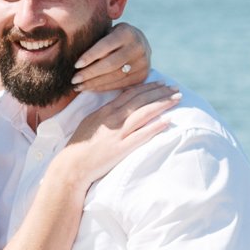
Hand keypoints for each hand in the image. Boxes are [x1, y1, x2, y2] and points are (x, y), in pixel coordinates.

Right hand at [58, 81, 180, 187]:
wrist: (71, 166)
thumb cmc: (79, 147)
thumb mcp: (90, 123)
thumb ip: (105, 114)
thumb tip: (117, 106)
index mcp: (105, 111)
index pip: (130, 94)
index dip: (147, 87)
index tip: (160, 83)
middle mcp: (113, 119)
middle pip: (140, 100)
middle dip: (160, 92)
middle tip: (175, 87)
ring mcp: (117, 133)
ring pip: (144, 113)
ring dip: (162, 104)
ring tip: (177, 98)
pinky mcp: (121, 149)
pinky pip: (141, 135)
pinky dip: (155, 127)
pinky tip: (168, 121)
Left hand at [73, 21, 150, 94]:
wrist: (140, 43)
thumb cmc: (115, 37)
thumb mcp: (108, 32)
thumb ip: (97, 40)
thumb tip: (73, 54)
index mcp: (127, 33)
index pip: (105, 46)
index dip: (90, 56)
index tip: (76, 65)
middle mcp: (138, 48)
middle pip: (110, 64)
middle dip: (90, 73)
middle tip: (74, 80)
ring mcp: (142, 63)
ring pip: (115, 77)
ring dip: (94, 83)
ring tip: (79, 86)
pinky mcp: (142, 76)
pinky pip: (120, 84)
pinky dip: (103, 87)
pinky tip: (91, 88)